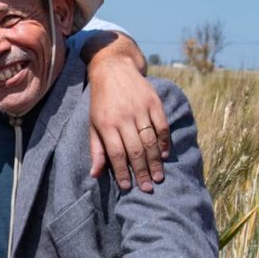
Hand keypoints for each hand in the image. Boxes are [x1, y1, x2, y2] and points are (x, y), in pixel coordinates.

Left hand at [87, 53, 170, 192]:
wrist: (114, 69)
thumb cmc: (101, 102)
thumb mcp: (93, 124)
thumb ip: (96, 149)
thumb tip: (95, 174)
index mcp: (106, 124)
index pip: (116, 154)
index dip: (122, 172)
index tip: (127, 187)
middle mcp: (124, 117)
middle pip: (135, 150)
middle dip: (142, 171)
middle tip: (148, 188)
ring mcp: (140, 109)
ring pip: (150, 140)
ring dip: (156, 161)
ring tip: (158, 176)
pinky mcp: (154, 102)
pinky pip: (162, 126)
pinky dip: (165, 141)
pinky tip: (165, 155)